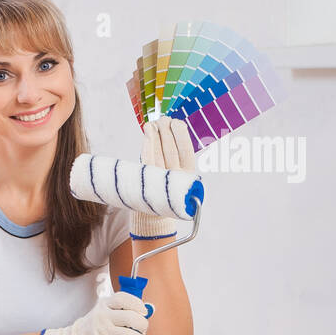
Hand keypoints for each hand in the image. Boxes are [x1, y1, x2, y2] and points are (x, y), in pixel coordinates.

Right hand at [39, 291, 153, 334]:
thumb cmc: (96, 325)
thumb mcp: (105, 310)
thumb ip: (125, 308)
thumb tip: (150, 309)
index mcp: (104, 305)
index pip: (124, 299)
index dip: (138, 304)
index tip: (143, 311)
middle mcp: (103, 318)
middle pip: (131, 318)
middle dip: (143, 324)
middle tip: (142, 328)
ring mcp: (105, 334)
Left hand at [132, 117, 193, 239]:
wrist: (153, 215)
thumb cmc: (167, 190)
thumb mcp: (177, 177)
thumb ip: (176, 159)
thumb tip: (165, 144)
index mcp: (188, 176)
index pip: (186, 152)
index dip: (181, 135)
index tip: (177, 122)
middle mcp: (175, 177)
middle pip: (171, 150)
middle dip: (167, 131)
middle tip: (163, 119)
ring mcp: (160, 179)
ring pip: (159, 152)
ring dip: (156, 134)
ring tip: (154, 122)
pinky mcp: (147, 180)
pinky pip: (147, 159)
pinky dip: (147, 144)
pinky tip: (148, 132)